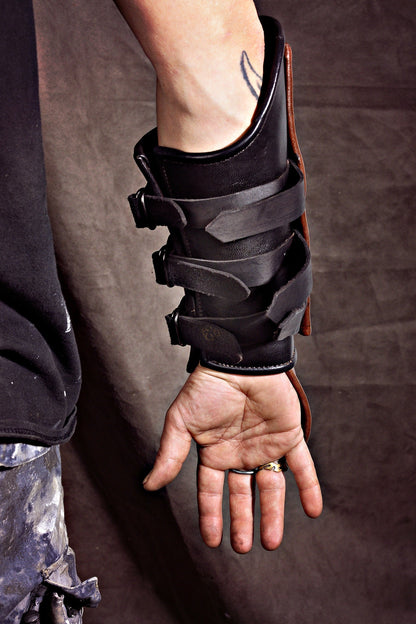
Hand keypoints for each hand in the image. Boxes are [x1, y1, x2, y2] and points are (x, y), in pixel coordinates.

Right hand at [143, 365, 321, 552]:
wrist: (239, 360)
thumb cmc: (208, 386)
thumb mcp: (182, 422)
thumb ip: (170, 454)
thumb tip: (149, 484)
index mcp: (215, 451)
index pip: (212, 490)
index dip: (212, 515)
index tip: (212, 539)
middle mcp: (240, 452)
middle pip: (243, 495)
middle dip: (243, 522)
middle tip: (243, 547)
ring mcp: (265, 445)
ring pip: (271, 487)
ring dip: (273, 514)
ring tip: (271, 541)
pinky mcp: (289, 435)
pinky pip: (302, 465)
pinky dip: (310, 487)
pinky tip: (313, 510)